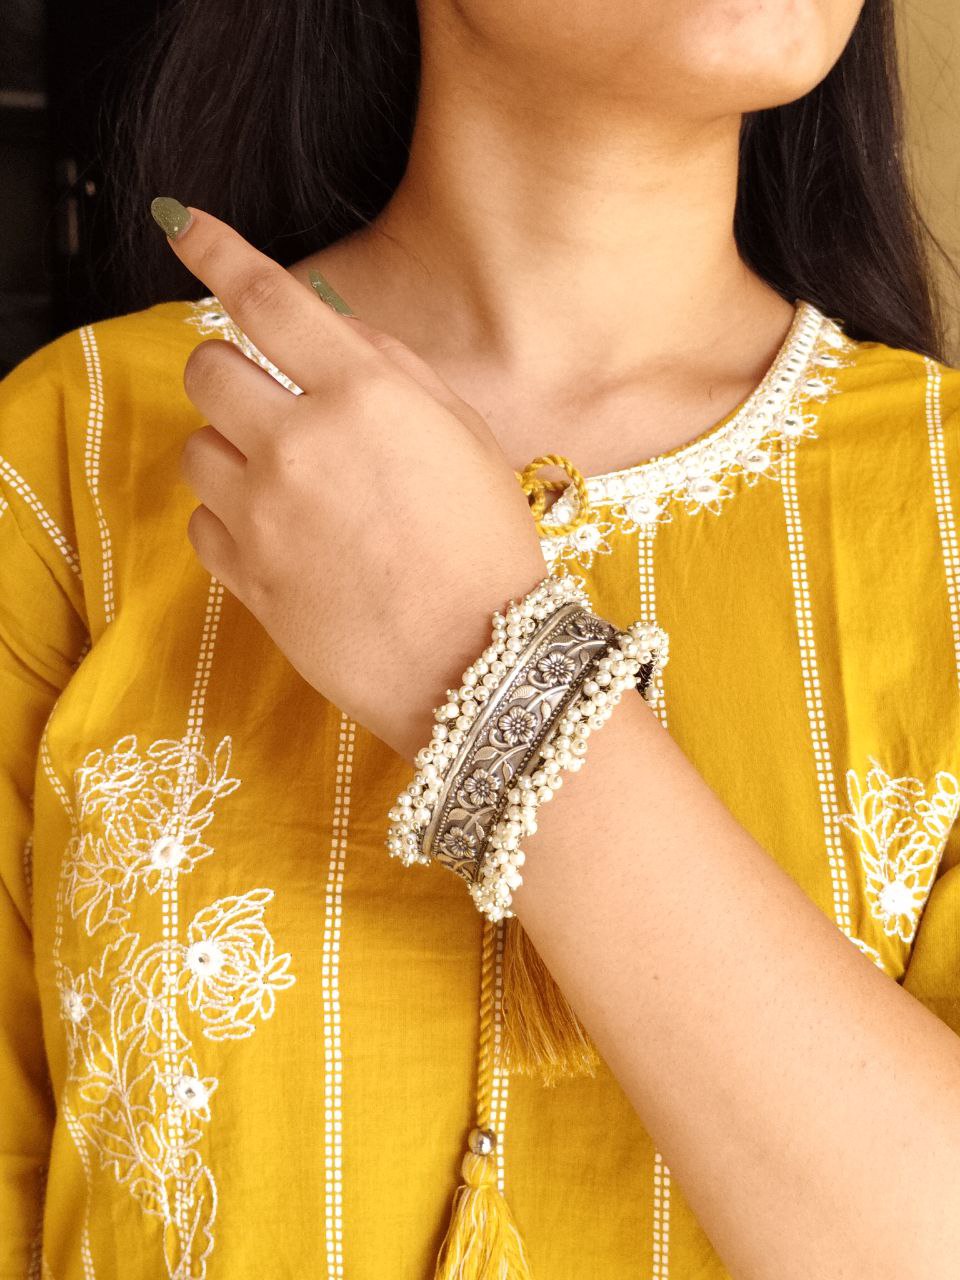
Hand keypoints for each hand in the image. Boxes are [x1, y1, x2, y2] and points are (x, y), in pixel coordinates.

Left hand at [160, 203, 549, 760]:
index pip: (267, 299)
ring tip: (285, 483)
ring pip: (195, 447)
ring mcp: (263, 514)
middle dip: (231, 372)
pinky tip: (281, 537)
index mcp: (363, 397)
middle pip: (207, 369)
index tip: (183, 227)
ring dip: (229, 449)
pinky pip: (201, 520)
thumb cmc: (488, 549)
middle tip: (272, 404)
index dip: (217, 250)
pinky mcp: (244, 576)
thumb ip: (394, 371)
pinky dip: (230, 517)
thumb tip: (334, 330)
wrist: (476, 665)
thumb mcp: (466, 438)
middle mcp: (299, 445)